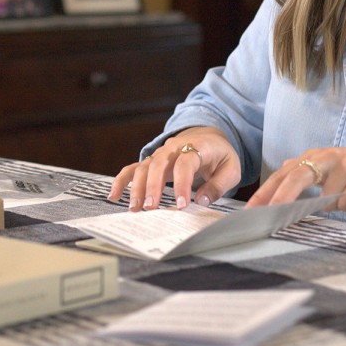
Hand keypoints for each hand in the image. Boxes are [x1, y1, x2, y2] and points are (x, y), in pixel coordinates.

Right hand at [107, 127, 240, 210]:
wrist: (209, 137)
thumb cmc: (220, 155)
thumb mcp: (231, 169)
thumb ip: (218, 185)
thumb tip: (201, 201)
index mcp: (197, 146)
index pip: (185, 163)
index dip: (182, 184)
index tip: (181, 206)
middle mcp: (174, 147)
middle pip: (159, 163)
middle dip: (153, 186)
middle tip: (151, 208)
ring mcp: (161, 153)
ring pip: (144, 167)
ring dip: (138, 187)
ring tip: (135, 208)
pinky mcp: (152, 161)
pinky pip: (134, 168)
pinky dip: (123, 180)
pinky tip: (115, 195)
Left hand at [246, 146, 345, 210]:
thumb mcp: (330, 171)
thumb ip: (307, 176)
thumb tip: (279, 185)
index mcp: (314, 157)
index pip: (284, 174)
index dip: (266, 191)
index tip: (251, 209)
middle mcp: (326, 156)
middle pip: (296, 176)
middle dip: (280, 196)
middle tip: (268, 214)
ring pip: (326, 195)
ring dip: (333, 205)